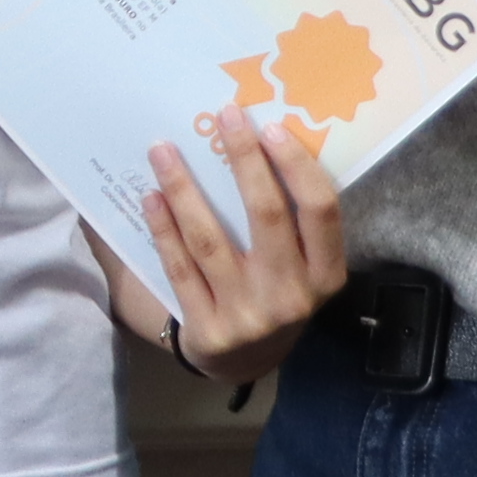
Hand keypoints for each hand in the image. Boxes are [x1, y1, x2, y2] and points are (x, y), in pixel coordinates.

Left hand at [121, 111, 344, 393]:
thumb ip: (291, 219)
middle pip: (267, 216)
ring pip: (211, 240)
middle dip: (244, 160)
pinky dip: (163, 229)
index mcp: (325, 275)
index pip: (320, 211)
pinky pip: (181, 269)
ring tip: (163, 149)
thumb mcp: (300, 265)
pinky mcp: (208, 331)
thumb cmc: (274, 291)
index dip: (297, 166)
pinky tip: (151, 197)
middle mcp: (292, 297)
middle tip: (223, 115)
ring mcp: (249, 317)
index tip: (271, 126)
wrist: (245, 361)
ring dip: (184, 188)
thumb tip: (256, 140)